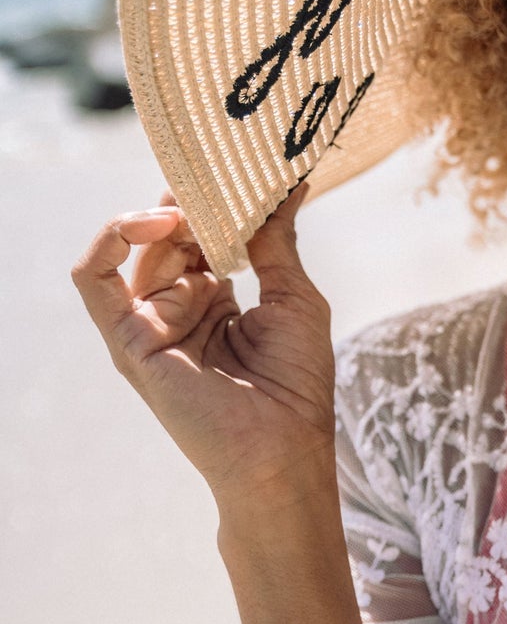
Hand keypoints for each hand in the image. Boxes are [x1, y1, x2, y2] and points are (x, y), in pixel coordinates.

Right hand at [72, 187, 337, 506]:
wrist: (283, 449)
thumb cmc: (296, 384)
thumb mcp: (293, 296)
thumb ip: (276, 240)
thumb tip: (289, 182)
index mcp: (214, 300)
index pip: (199, 235)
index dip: (214, 204)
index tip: (242, 174)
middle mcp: (177, 309)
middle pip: (168, 236)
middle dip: (193, 205)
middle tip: (222, 183)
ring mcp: (149, 325)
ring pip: (137, 248)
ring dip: (164, 217)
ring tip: (198, 210)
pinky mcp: (128, 341)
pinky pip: (94, 280)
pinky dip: (108, 240)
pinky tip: (147, 222)